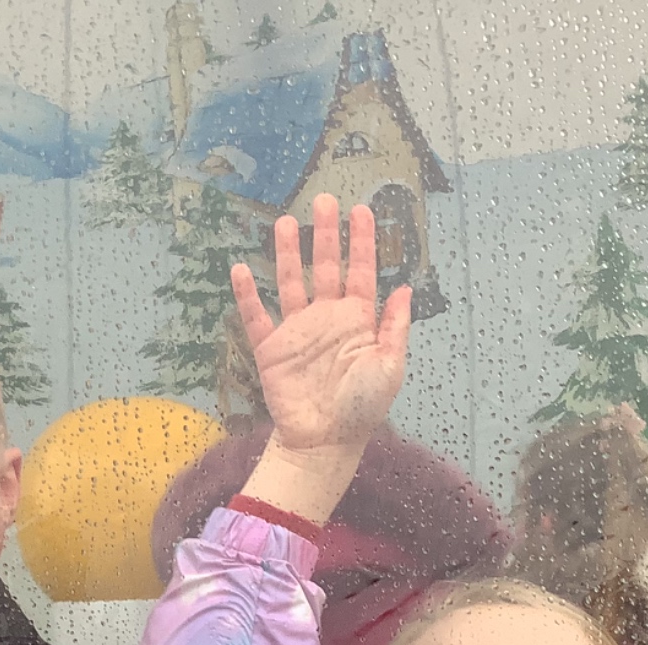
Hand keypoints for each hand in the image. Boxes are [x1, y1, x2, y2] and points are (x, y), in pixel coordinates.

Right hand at [231, 193, 412, 526]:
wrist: (325, 442)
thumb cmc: (362, 408)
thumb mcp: (390, 367)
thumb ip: (395, 327)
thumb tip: (406, 288)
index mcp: (358, 321)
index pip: (361, 271)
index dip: (362, 241)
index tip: (362, 210)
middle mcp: (327, 318)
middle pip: (326, 266)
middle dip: (327, 234)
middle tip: (325, 199)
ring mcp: (297, 331)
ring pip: (292, 282)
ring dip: (290, 253)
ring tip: (287, 222)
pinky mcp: (272, 349)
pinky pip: (256, 316)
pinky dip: (247, 294)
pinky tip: (241, 268)